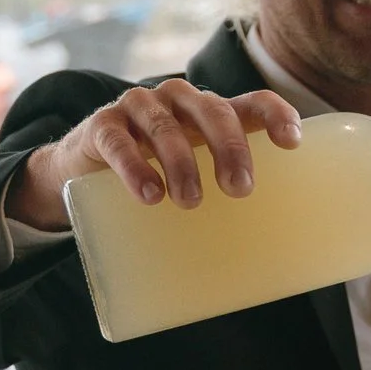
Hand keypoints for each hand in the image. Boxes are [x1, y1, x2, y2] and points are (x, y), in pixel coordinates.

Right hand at [4, 81, 302, 227]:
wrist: (79, 170)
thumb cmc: (153, 176)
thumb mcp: (192, 180)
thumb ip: (220, 203)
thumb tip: (264, 268)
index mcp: (210, 113)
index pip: (252, 102)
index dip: (276, 115)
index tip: (291, 143)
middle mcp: (179, 101)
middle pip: (214, 112)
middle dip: (231, 148)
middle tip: (239, 189)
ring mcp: (139, 108)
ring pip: (167, 127)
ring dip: (183, 163)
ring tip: (191, 202)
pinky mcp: (102, 126)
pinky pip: (118, 142)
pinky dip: (134, 166)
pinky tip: (149, 194)